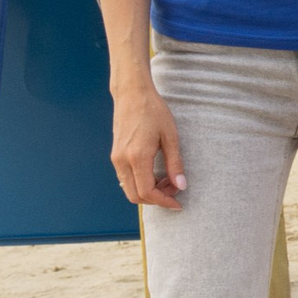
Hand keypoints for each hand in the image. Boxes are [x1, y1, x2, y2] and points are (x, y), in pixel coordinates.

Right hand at [111, 84, 184, 209]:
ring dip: (149, 192)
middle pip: (135, 196)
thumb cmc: (153, 111)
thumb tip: (182, 186)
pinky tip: (156, 174)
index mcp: (137, 157)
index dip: (164, 202)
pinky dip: (141, 183)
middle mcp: (122, 161)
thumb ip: (175, 163)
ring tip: (169, 180)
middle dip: (157, 199)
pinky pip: (126, 179)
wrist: (132, 94)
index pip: (147, 192)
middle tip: (175, 189)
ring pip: (129, 189)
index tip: (178, 204)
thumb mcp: (170, 136)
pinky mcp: (115, 155)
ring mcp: (116, 158)